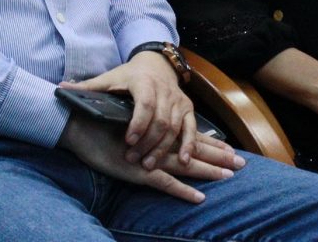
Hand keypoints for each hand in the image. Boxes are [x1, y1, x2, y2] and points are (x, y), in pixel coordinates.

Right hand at [58, 115, 241, 203]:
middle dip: (218, 157)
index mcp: (153, 131)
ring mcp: (148, 158)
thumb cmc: (93, 120)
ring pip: (186, 165)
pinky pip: (165, 183)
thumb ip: (129, 122)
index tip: (227, 148)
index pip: (186, 137)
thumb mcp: (116, 120)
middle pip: (193, 151)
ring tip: (231, 176)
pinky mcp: (138, 171)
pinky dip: (183, 191)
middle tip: (242, 163)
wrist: (75, 122)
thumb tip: (136, 123)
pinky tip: (200, 198)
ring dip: (209, 171)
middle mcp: (156, 143)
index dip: (207, 144)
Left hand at [60, 51, 193, 169]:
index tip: (128, 140)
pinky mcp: (188, 109)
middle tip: (133, 160)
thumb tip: (60, 89)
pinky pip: (192, 128)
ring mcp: (178, 100)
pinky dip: (189, 144)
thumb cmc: (128, 75)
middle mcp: (164, 91)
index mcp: (143, 82)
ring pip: (174, 128)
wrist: (156, 64)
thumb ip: (87, 87)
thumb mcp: (108, 78)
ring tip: (148, 165)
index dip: (138, 123)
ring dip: (162, 148)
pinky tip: (183, 160)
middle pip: (160, 120)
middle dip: (147, 142)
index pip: (144, 104)